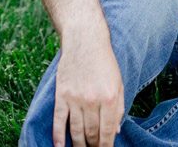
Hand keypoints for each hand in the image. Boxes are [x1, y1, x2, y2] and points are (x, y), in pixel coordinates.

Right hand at [53, 31, 123, 146]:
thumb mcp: (118, 83)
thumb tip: (115, 131)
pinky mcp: (61, 96)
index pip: (107, 130)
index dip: (106, 145)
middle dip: (93, 146)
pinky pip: (59, 121)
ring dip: (78, 145)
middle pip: (91, 133)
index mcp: (110, 98)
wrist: (85, 42)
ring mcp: (75, 99)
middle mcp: (93, 100)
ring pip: (76, 130)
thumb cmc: (105, 63)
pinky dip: (58, 136)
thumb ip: (119, 107)